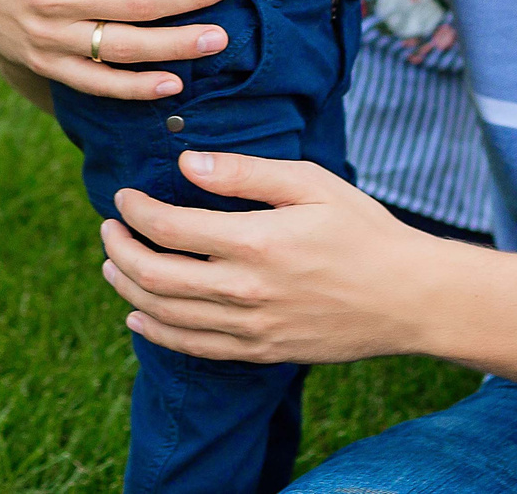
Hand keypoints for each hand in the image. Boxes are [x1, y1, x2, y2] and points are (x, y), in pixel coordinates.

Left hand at [101, 151, 442, 364]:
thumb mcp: (311, 184)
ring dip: (127, 288)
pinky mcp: (260, 352)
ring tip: (113, 263)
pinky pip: (193, 348)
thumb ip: (246, 174)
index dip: (135, 211)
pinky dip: (156, 332)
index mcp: (256, 242)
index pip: (169, 228)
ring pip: (165, 315)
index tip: (123, 196)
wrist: (408, 298)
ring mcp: (251, 328)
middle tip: (108, 227)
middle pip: (154, 275)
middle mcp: (245, 291)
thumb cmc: (363, 230)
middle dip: (119, 248)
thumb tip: (188, 164)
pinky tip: (138, 316)